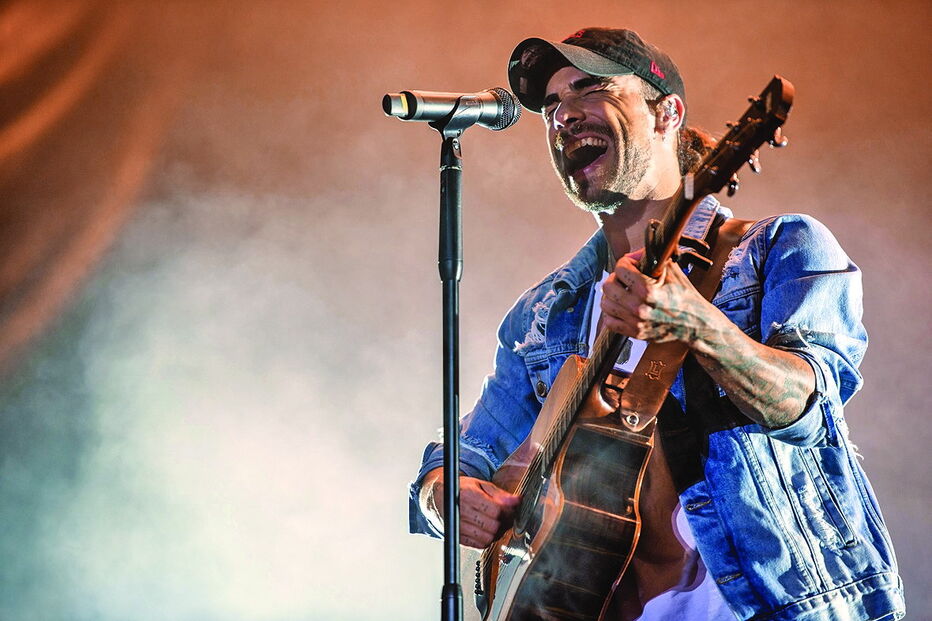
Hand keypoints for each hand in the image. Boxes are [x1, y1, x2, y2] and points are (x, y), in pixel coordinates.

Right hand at [420, 468, 520, 548]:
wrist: (439, 498)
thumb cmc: (461, 489)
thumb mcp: (480, 485)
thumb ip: (500, 494)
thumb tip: (516, 500)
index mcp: (468, 495)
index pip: (496, 510)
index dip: (508, 511)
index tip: (511, 508)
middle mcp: (461, 512)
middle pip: (493, 526)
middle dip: (504, 522)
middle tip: (506, 516)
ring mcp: (459, 527)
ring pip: (488, 537)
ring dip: (497, 532)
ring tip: (497, 523)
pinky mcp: (458, 537)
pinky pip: (480, 545)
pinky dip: (488, 539)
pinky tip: (488, 530)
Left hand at [600, 252, 714, 345]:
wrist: (695, 323)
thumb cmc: (685, 296)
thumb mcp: (672, 271)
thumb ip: (652, 259)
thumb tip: (634, 254)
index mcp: (648, 290)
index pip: (620, 268)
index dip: (626, 262)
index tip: (631, 264)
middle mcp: (639, 307)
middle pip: (608, 286)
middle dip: (616, 278)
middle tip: (624, 278)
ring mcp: (635, 322)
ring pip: (605, 304)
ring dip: (612, 295)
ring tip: (622, 292)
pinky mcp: (634, 333)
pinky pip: (609, 322)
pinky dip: (611, 314)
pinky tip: (621, 307)